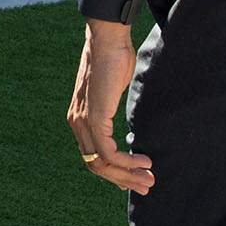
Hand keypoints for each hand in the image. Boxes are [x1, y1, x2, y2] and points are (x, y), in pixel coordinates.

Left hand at [68, 24, 152, 193]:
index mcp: (78, 119)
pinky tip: (144, 161)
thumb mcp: (112, 95)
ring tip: (148, 178)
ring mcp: (83, 121)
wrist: (108, 39)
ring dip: (127, 175)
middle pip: (96, 165)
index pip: (93, 157)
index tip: (134, 180)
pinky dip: (127, 161)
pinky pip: (109, 151)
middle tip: (146, 185)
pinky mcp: (95, 117)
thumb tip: (123, 133)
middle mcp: (76, 123)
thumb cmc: (114, 61)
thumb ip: (112, 116)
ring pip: (102, 162)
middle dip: (123, 180)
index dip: (113, 173)